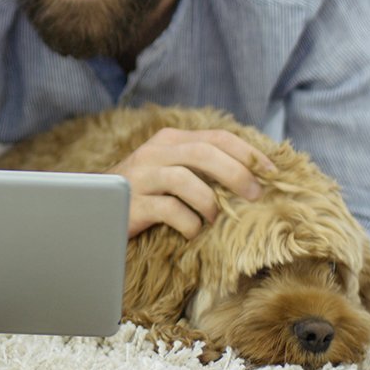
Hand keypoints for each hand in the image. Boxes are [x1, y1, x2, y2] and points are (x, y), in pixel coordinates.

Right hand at [108, 127, 275, 239]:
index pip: (217, 137)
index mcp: (170, 140)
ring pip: (187, 180)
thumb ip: (200, 166)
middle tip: (255, 195)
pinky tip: (192, 233)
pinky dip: (189, 224)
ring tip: (215, 219)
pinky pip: (171, 210)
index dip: (248, 152)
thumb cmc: (144, 193)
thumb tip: (251, 176)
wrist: (97, 208)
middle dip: (236, 173)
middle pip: (204, 153)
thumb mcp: (171, 171)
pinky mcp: (133, 203)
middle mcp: (155, 152)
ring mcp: (142, 176)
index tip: (272, 172)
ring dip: (210, 203)